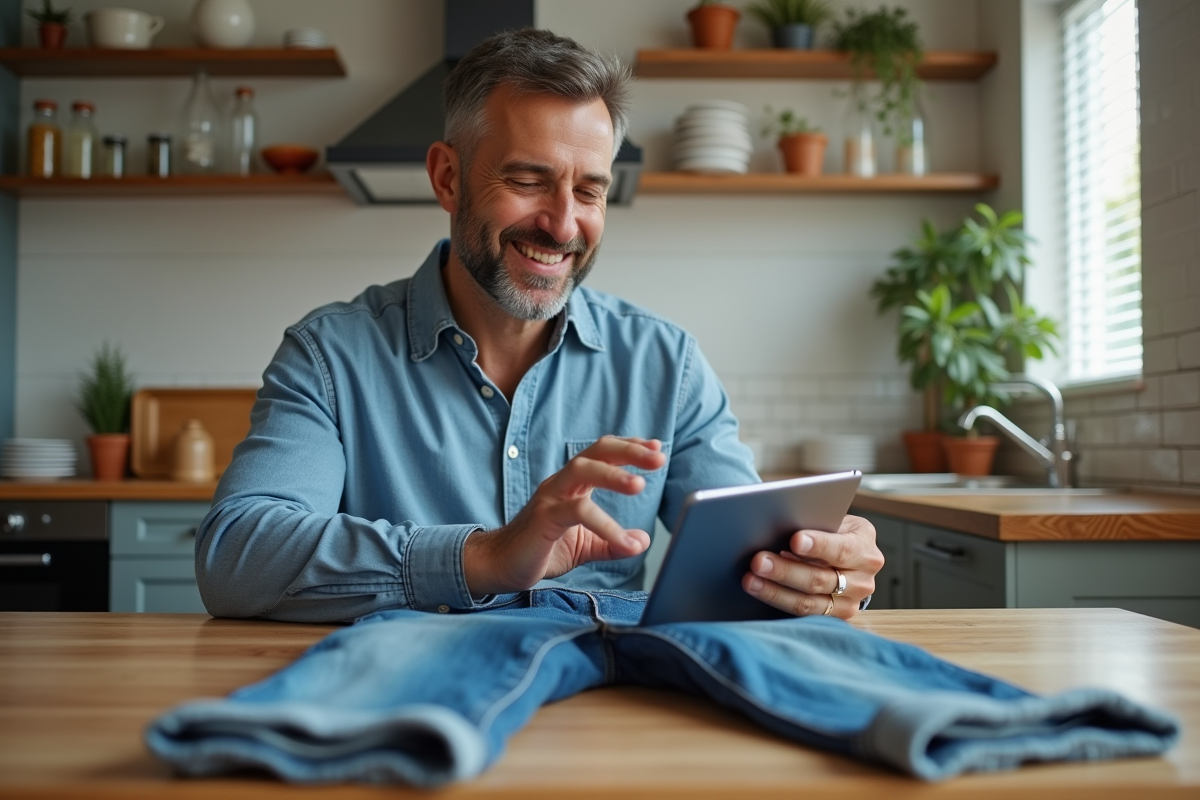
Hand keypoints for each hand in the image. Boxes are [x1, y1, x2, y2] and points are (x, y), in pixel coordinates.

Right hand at [463, 436, 665, 594]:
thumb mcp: (585, 545)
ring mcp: (550, 497)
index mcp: (572, 485)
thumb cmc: (540, 549)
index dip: (630, 448)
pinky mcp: (543, 518)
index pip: (603, 454)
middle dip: (629, 451)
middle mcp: (561, 483)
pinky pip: (578, 512)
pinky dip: (606, 526)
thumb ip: (612, 541)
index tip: (657, 449)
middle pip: (596, 452)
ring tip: (641, 486)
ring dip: (615, 475)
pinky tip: (626, 542)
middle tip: (658, 458)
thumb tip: (642, 540)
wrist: (500, 565)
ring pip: (583, 471)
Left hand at [740, 515, 881, 618]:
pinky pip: (803, 614)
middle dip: (786, 570)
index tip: (794, 540)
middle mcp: (863, 579)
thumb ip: (813, 525)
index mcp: (865, 546)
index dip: (818, 545)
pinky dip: (779, 601)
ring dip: (775, 591)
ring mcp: (851, 603)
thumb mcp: (830, 521)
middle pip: (821, 579)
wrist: (844, 555)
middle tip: (759, 561)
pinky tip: (760, 590)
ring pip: (809, 602)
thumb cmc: (830, 532)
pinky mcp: (835, 619)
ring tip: (750, 580)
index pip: (842, 549)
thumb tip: (780, 526)